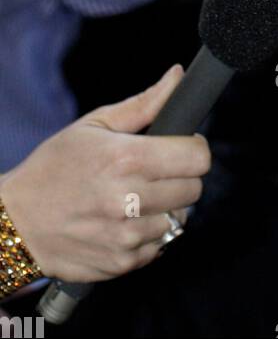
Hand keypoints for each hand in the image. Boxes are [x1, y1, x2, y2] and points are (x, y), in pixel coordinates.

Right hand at [0, 65, 210, 283]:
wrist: (15, 222)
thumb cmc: (54, 167)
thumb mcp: (93, 126)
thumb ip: (144, 103)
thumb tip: (178, 76)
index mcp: (127, 158)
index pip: (198, 157)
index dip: (193, 148)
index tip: (180, 147)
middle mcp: (130, 199)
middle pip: (194, 188)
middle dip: (180, 177)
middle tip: (154, 172)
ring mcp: (127, 235)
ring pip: (180, 218)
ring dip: (166, 207)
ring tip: (136, 198)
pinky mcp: (123, 262)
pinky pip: (161, 245)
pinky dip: (150, 234)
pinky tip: (125, 221)